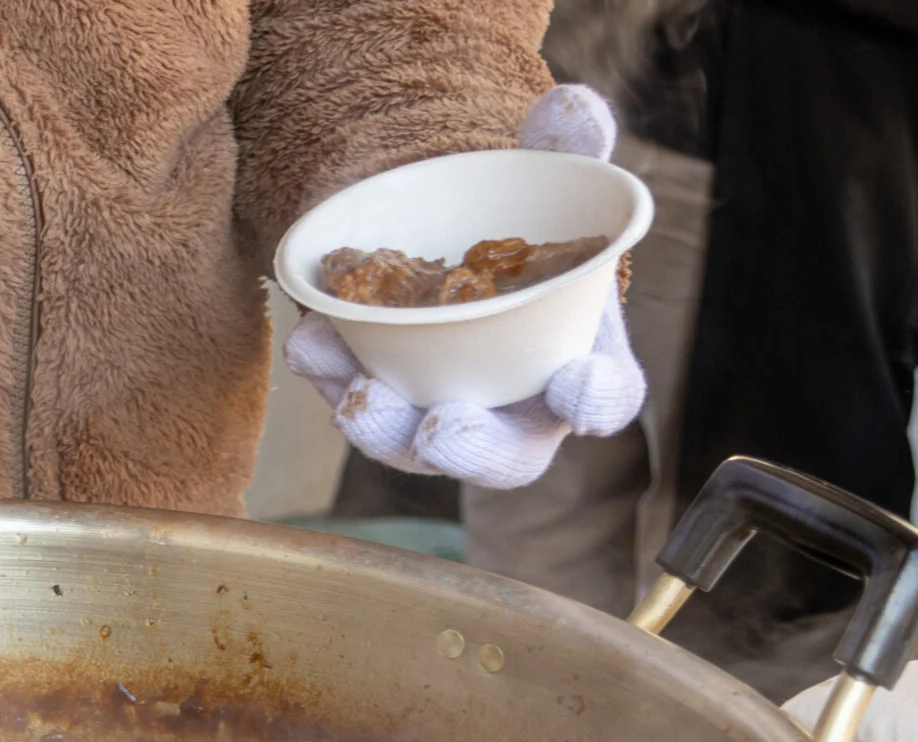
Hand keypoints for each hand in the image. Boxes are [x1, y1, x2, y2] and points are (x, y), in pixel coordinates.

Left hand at [284, 84, 645, 488]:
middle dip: (473, 450)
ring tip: (359, 396)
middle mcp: (515, 406)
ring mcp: (442, 411)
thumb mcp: (549, 176)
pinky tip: (312, 341)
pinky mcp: (381, 397)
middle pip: (505, 454)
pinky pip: (354, 398)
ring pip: (414, 444)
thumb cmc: (523, 219)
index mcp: (582, 359)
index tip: (574, 386)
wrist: (451, 225)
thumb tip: (571, 112)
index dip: (595, 399)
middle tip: (442, 430)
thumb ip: (569, 148)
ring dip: (383, 429)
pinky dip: (332, 373)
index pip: (605, 396)